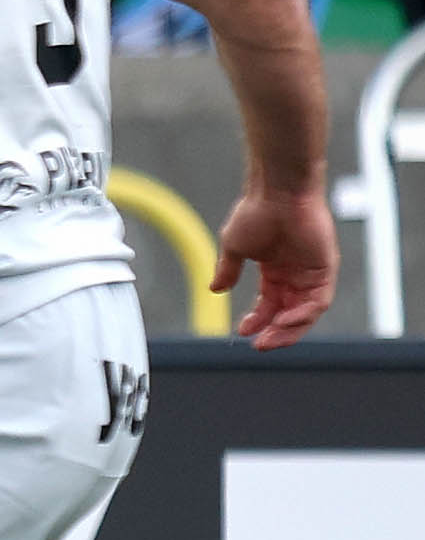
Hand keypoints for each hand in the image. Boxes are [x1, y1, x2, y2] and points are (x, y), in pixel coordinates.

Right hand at [214, 185, 336, 348]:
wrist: (278, 194)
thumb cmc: (257, 212)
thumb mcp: (235, 247)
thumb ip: (228, 269)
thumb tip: (215, 288)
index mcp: (275, 269)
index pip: (269, 304)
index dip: (257, 320)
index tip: (242, 332)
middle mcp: (295, 273)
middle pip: (289, 313)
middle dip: (275, 332)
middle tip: (260, 345)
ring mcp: (311, 272)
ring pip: (305, 312)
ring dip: (289, 329)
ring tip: (270, 338)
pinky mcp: (325, 269)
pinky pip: (318, 301)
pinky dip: (303, 315)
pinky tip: (284, 321)